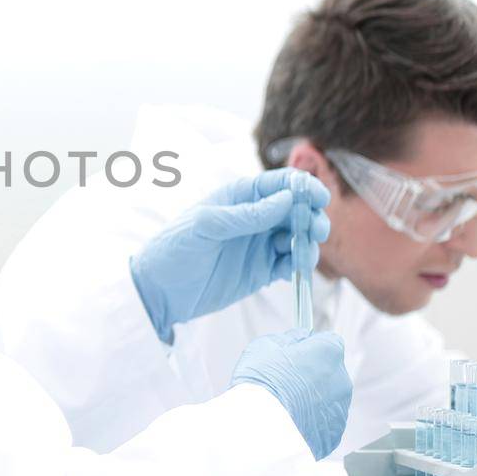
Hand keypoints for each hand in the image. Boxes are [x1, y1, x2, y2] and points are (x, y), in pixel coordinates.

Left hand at [131, 169, 329, 343]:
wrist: (157, 291)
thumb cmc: (173, 249)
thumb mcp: (206, 226)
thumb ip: (246, 214)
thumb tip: (286, 199)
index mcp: (239, 197)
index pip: (279, 184)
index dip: (303, 187)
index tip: (319, 199)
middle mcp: (254, 218)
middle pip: (295, 211)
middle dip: (311, 217)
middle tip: (317, 231)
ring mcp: (259, 244)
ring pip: (297, 237)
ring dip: (308, 243)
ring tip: (304, 255)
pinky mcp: (261, 271)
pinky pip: (289, 263)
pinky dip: (298, 265)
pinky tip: (296, 269)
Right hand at [231, 329, 350, 459]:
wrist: (260, 427)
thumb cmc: (262, 383)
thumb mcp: (267, 346)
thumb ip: (289, 338)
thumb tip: (299, 337)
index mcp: (329, 353)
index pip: (329, 341)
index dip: (311, 347)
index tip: (296, 352)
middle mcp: (341, 380)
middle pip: (329, 372)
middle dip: (312, 374)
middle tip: (285, 381)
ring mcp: (340, 410)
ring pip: (328, 399)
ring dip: (312, 399)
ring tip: (285, 405)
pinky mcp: (333, 435)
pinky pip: (323, 423)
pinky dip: (310, 422)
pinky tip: (290, 422)